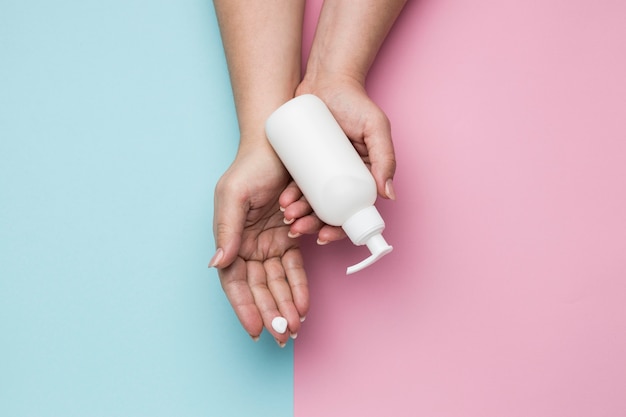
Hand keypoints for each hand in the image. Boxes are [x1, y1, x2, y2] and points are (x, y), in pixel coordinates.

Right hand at [211, 142, 308, 345]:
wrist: (279, 145)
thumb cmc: (250, 167)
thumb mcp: (233, 195)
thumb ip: (226, 230)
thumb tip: (217, 263)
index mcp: (230, 240)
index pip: (234, 282)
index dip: (244, 307)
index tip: (255, 330)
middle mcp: (248, 246)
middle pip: (258, 288)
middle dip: (270, 313)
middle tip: (283, 334)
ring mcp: (270, 243)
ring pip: (277, 283)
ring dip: (285, 305)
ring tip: (296, 326)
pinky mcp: (292, 237)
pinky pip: (294, 267)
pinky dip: (299, 286)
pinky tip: (304, 304)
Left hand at [279, 74, 396, 243]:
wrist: (327, 81)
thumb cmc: (355, 102)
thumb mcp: (376, 128)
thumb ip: (385, 157)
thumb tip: (388, 195)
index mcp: (363, 178)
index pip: (352, 212)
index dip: (338, 230)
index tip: (323, 236)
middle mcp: (343, 179)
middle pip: (328, 212)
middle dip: (312, 225)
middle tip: (297, 226)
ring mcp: (322, 172)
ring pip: (310, 203)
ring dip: (298, 216)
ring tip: (287, 214)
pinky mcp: (305, 162)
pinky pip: (297, 186)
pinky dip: (290, 199)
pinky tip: (281, 203)